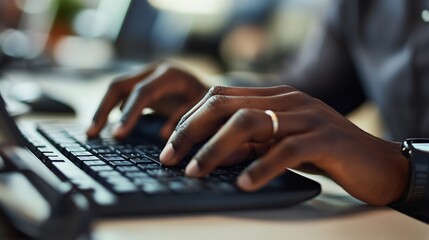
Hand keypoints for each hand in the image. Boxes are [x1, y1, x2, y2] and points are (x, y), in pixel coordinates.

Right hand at [86, 61, 207, 138]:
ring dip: (102, 110)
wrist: (214, 89)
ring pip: (116, 89)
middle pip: (120, 85)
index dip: (129, 113)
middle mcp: (154, 71)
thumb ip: (186, 119)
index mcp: (171, 75)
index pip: (143, 91)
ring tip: (92, 133)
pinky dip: (111, 110)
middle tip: (92, 134)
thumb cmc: (212, 102)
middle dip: (103, 109)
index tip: (117, 135)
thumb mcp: (205, 110)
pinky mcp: (142, 84)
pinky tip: (104, 127)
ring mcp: (146, 76)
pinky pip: (121, 96)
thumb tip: (163, 136)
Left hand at [159, 85, 408, 205]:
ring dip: (215, 149)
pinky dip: (260, 167)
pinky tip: (243, 183)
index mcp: (275, 96)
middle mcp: (288, 100)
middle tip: (170, 157)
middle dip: (192, 131)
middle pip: (226, 105)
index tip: (170, 143)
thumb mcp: (280, 142)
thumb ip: (252, 141)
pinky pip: (286, 150)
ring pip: (250, 123)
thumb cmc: (324, 153)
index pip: (220, 97)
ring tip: (195, 172)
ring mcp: (307, 117)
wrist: (378, 162)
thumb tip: (212, 152)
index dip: (190, 118)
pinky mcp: (326, 140)